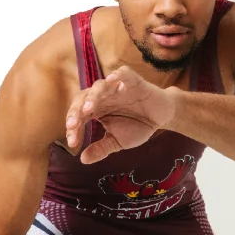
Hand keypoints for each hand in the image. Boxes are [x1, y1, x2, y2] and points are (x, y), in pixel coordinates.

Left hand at [64, 65, 178, 163]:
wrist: (162, 117)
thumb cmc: (137, 126)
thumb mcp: (118, 141)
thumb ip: (101, 149)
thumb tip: (83, 160)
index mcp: (96, 110)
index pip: (78, 116)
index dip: (73, 129)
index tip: (72, 143)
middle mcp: (103, 97)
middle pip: (83, 99)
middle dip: (76, 111)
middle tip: (72, 125)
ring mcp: (117, 88)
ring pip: (100, 86)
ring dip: (93, 96)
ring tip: (89, 108)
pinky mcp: (135, 82)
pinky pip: (125, 74)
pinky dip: (118, 74)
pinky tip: (112, 78)